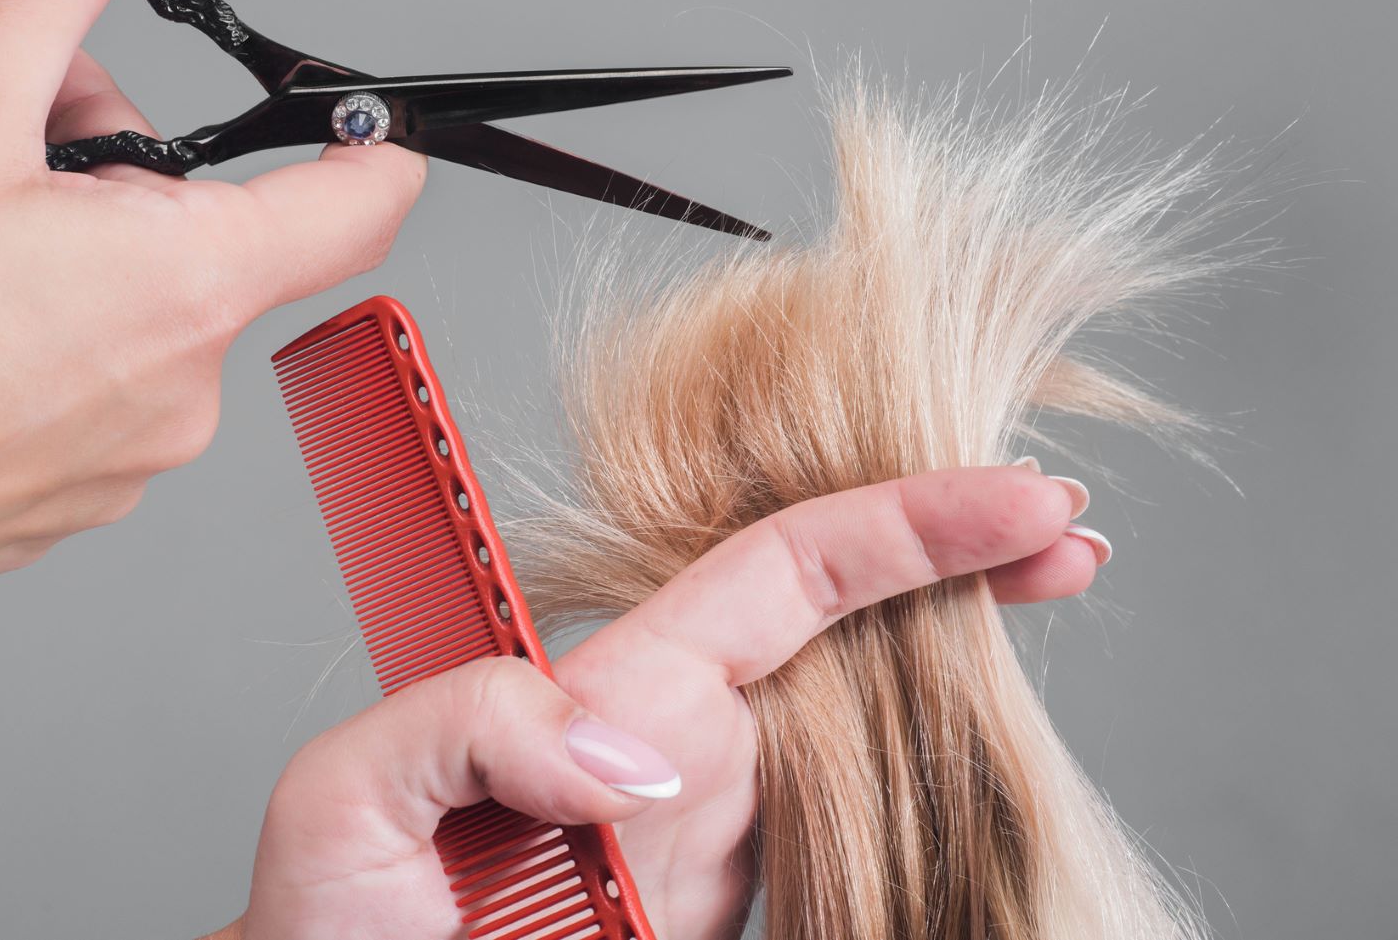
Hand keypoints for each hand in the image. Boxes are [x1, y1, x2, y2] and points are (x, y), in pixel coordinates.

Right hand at [0, 0, 423, 626]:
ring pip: (123, 296)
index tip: (361, 121)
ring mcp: (121, 454)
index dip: (370, 145)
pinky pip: (74, 371)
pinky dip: (22, 313)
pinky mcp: (56, 494)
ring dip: (47, 224)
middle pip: (197, 230)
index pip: (358, 208)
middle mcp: (180, 386)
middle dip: (99, 149)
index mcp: (190, 287)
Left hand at [223, 464, 1103, 939]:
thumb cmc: (323, 930)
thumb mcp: (347, 800)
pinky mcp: (731, 903)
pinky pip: (853, 826)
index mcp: (613, 689)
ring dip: (962, 665)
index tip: (1017, 501)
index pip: (779, 569)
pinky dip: (933, 785)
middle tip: (1074, 539)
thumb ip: (468, 726)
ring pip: (863, 709)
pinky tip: (985, 768)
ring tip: (1054, 598)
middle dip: (962, 561)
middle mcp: (679, 742)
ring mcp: (713, 826)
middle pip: (845, 617)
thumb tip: (639, 750)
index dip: (902, 523)